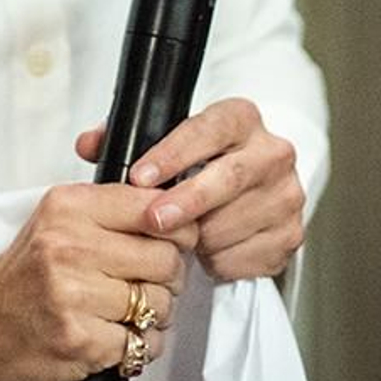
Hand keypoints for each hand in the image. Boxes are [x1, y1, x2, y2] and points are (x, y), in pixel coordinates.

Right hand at [0, 181, 194, 380]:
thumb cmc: (23, 273)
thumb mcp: (58, 219)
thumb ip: (110, 209)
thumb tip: (174, 209)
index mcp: (68, 207)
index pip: (152, 207)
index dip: (177, 227)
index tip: (175, 240)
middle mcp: (70, 246)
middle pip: (165, 259)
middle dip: (169, 276)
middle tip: (153, 283)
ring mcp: (74, 296)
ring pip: (159, 304)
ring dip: (156, 315)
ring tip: (131, 313)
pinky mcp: (80, 341)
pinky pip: (142, 344)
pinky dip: (140, 346)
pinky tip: (119, 338)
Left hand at [76, 98, 303, 283]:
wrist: (251, 189)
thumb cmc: (201, 164)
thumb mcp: (168, 142)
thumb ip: (126, 139)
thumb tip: (89, 144)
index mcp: (240, 119)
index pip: (208, 129)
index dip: (172, 154)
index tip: (139, 177)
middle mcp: (272, 153)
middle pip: (228, 179)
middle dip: (185, 202)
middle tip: (152, 221)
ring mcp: (286, 196)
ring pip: (232, 224)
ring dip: (198, 239)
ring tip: (181, 236)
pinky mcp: (291, 235)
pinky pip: (245, 258)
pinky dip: (217, 261)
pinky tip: (207, 250)